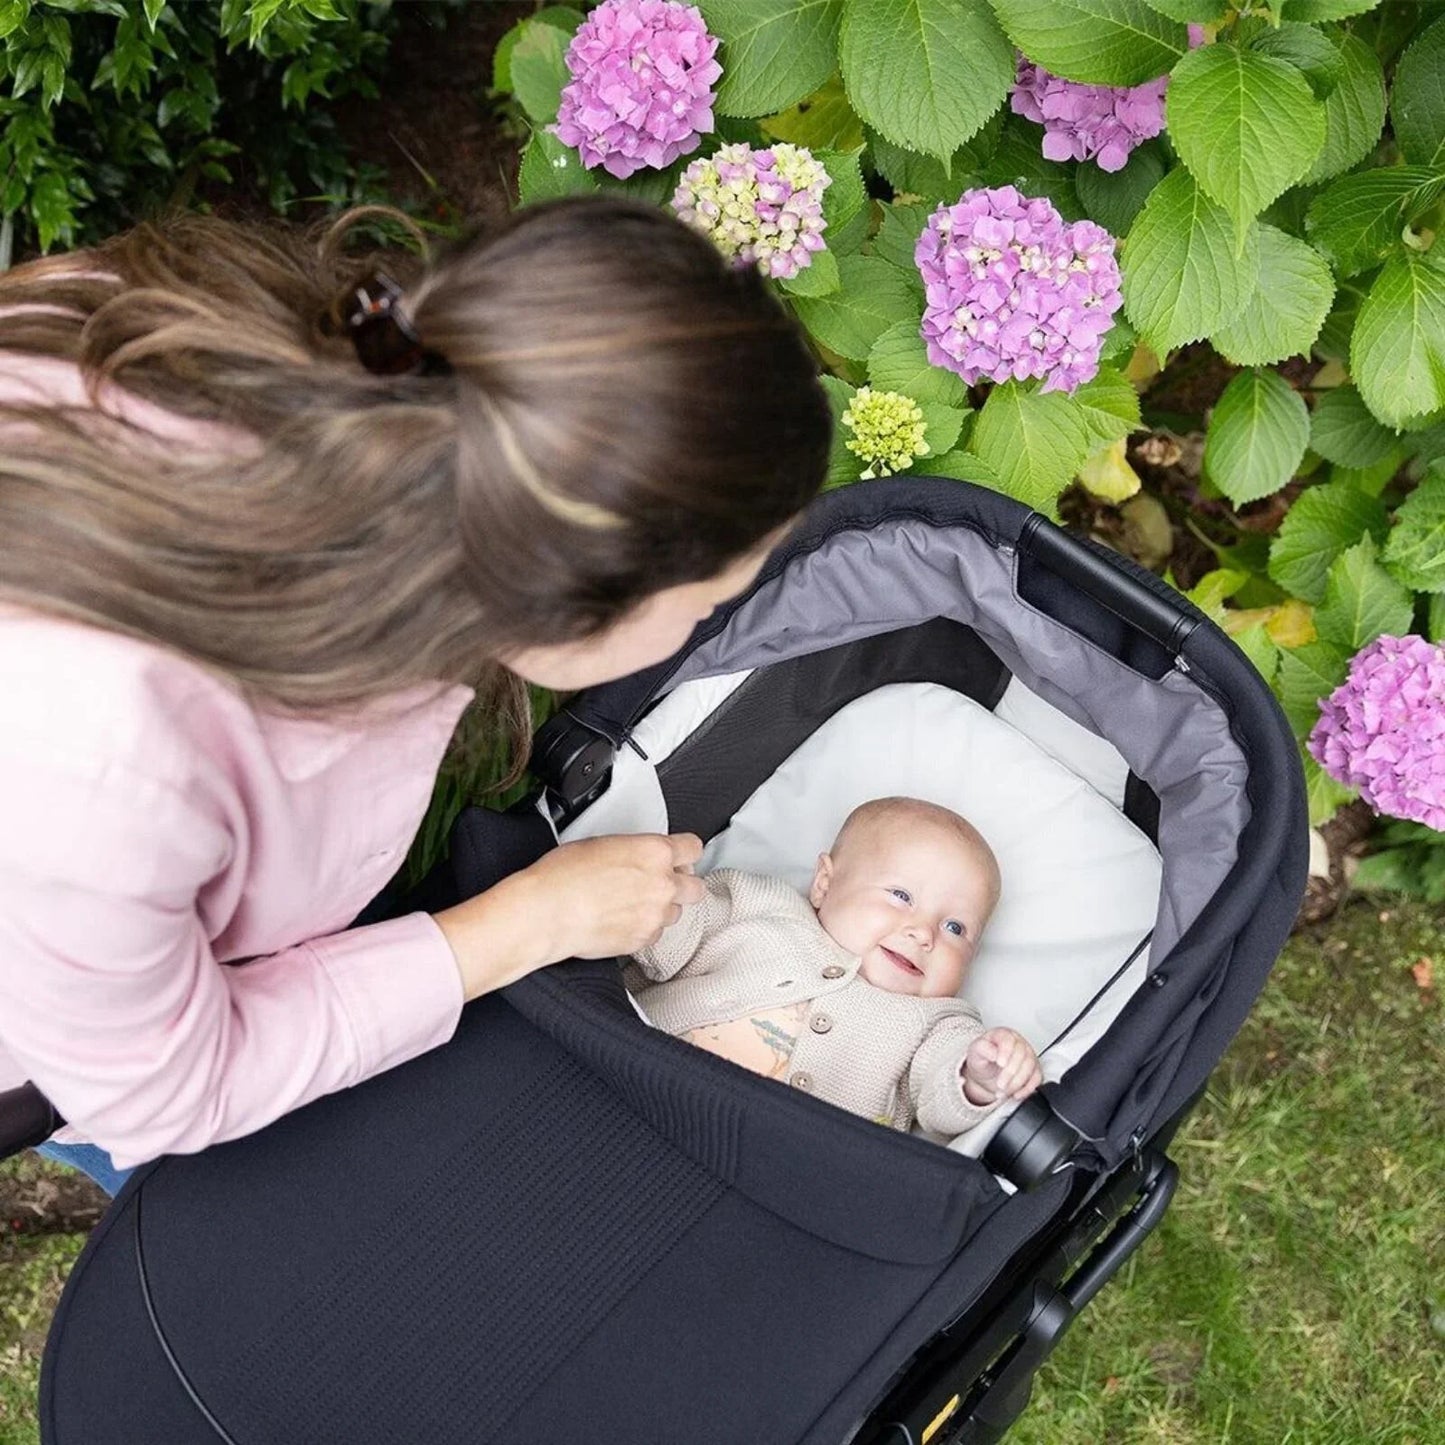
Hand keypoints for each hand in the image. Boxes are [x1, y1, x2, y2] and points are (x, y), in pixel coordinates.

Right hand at [432, 833, 704, 1000]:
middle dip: (682, 885)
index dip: (685, 853)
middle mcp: (663, 884)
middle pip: (696, 887)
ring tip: (633, 905)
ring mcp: (655, 915)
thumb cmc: (563, 875)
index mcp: (654, 851)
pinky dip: (644, 929)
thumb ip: (635, 850)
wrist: (546, 913)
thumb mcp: (603, 843)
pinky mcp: (643, 940)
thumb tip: (640, 856)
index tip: (679, 856)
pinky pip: (656, 934)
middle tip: (661, 883)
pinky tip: (622, 921)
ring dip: (662, 908)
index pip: (694, 848)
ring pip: (676, 913)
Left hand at [962, 1028, 1041, 1106]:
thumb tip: (993, 1053)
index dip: (1006, 1052)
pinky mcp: (1034, 1069)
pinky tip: (1016, 1094)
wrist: (986, 1072)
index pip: (1009, 1040)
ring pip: (1030, 1067)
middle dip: (1010, 1073)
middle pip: (1021, 1055)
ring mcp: (1028, 1055)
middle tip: (1000, 1084)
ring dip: (1017, 1083)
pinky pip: (1037, 1078)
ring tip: (1004, 1091)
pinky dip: (1027, 1089)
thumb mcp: (975, 1052)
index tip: (1000, 1064)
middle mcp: (1018, 1043)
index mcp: (1003, 1034)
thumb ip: (982, 1048)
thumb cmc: (982, 1058)